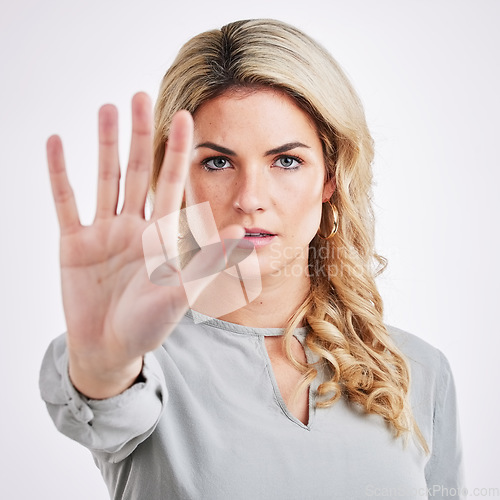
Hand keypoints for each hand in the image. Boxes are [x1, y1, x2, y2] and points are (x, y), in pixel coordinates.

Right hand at [47, 93, 242, 398]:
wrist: (109, 349)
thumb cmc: (149, 326)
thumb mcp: (182, 294)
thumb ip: (209, 263)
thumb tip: (245, 236)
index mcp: (161, 234)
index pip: (171, 182)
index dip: (177, 150)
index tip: (185, 115)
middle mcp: (133, 225)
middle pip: (137, 170)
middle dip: (140, 134)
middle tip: (138, 95)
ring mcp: (103, 231)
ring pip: (104, 177)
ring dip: (103, 144)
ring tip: (105, 109)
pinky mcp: (74, 242)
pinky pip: (66, 201)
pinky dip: (60, 174)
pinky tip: (56, 144)